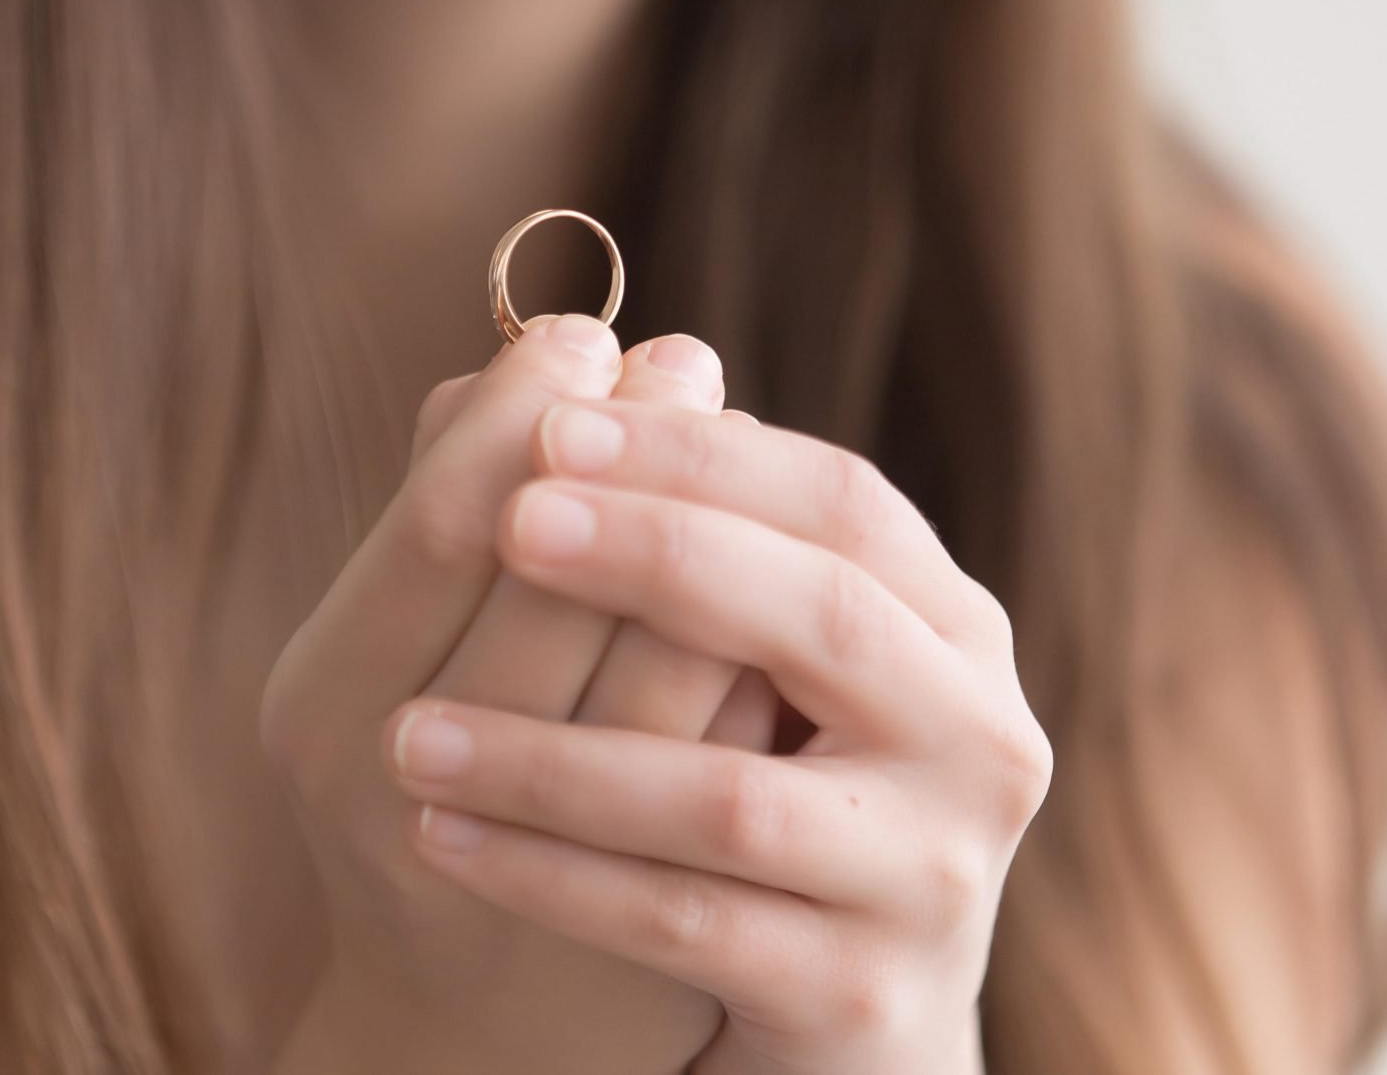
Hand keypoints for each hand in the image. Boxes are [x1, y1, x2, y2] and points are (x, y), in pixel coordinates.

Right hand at [260, 314, 769, 1074]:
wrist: (464, 1031)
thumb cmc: (425, 782)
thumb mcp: (386, 652)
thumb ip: (436, 514)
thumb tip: (505, 364)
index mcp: (324, 706)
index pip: (444, 524)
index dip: (522, 411)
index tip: (584, 338)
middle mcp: (412, 798)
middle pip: (560, 585)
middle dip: (639, 451)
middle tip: (684, 357)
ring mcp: (535, 881)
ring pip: (665, 671)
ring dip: (721, 530)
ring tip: (741, 432)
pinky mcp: (646, 935)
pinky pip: (739, 757)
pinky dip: (765, 645)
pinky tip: (788, 564)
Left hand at [379, 399, 1052, 1074]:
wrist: (846, 1040)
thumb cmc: (771, 803)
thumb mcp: (748, 669)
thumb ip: (676, 536)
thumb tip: (528, 377)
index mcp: (953, 631)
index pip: (842, 502)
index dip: (699, 454)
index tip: (553, 420)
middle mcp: (978, 742)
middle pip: (821, 614)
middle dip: (655, 552)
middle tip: (510, 518)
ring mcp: (930, 882)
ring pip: (727, 795)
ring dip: (550, 754)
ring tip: (408, 731)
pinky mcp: (858, 1002)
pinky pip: (679, 921)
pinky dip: (549, 872)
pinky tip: (441, 830)